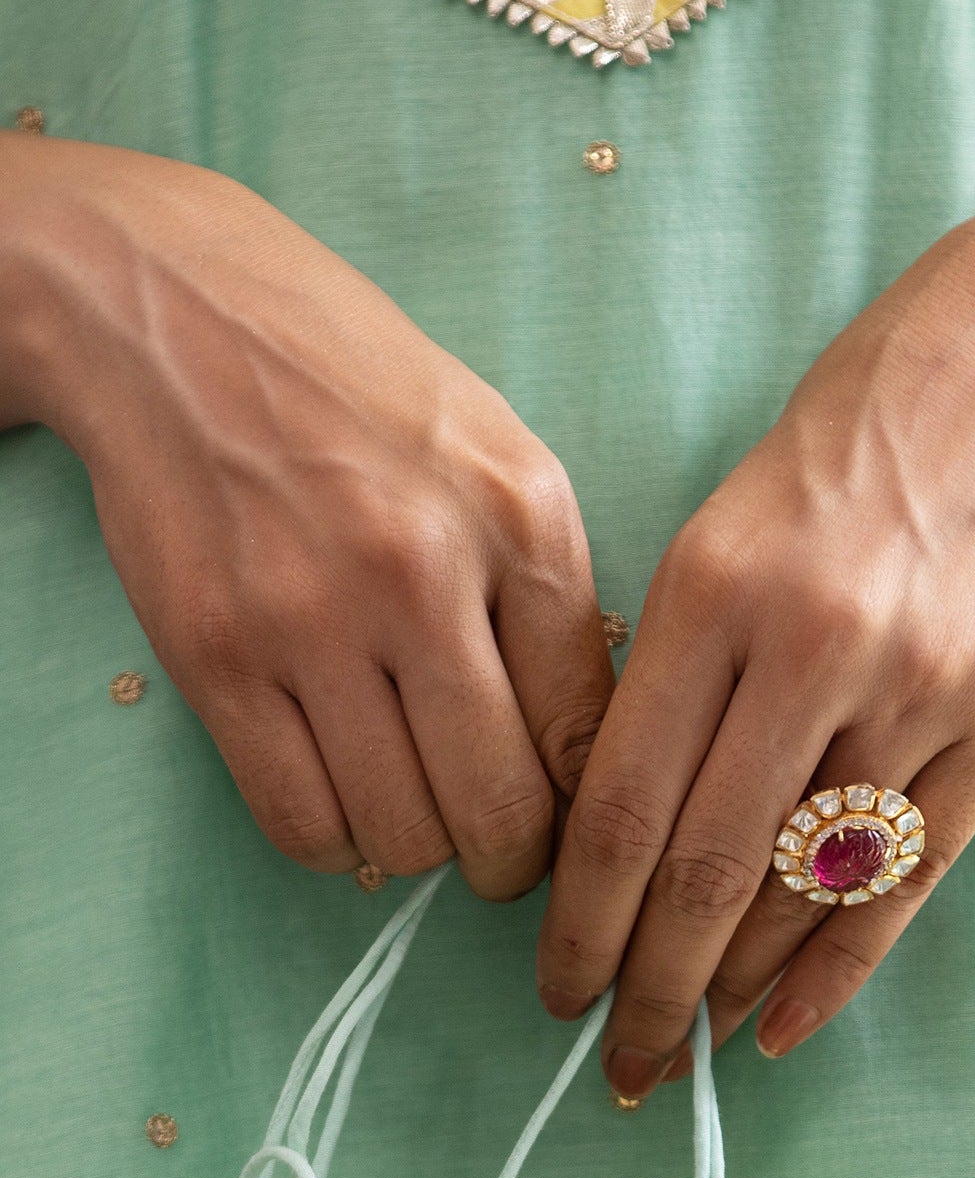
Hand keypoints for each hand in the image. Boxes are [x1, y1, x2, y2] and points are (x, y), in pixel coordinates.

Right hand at [0, 135, 613, 891]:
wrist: (182, 318)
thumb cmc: (360, 391)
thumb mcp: (499, 456)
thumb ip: (550, 594)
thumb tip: (583, 749)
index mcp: (520, 519)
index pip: (587, 734)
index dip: (586, 806)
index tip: (566, 816)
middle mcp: (423, 573)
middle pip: (503, 810)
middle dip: (513, 859)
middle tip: (498, 847)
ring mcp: (309, 618)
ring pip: (400, 834)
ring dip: (418, 846)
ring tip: (412, 803)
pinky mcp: (213, 655)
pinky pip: (297, 821)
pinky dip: (333, 840)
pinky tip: (341, 794)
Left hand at [538, 140, 974, 1092]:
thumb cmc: (846, 441)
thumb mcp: (722, 527)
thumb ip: (674, 670)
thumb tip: (617, 828)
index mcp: (714, 588)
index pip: (623, 801)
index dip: (581, 920)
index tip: (556, 986)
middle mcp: (818, 644)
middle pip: (706, 867)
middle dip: (649, 986)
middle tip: (616, 1058)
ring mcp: (926, 686)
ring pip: (806, 886)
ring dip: (738, 983)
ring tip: (692, 1037)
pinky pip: (911, 877)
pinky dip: (842, 966)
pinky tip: (789, 1024)